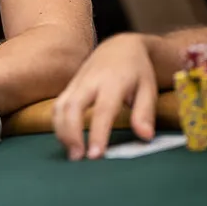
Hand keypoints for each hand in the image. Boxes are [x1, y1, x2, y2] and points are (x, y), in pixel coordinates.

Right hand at [54, 33, 157, 161]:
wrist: (120, 46)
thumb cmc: (137, 71)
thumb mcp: (149, 88)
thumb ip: (145, 113)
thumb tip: (145, 137)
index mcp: (113, 82)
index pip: (102, 110)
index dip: (97, 133)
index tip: (95, 155)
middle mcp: (90, 81)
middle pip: (72, 107)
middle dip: (71, 134)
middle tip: (78, 158)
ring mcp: (76, 83)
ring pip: (60, 107)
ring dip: (61, 132)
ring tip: (72, 154)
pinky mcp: (69, 86)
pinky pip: (57, 106)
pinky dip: (58, 124)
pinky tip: (67, 140)